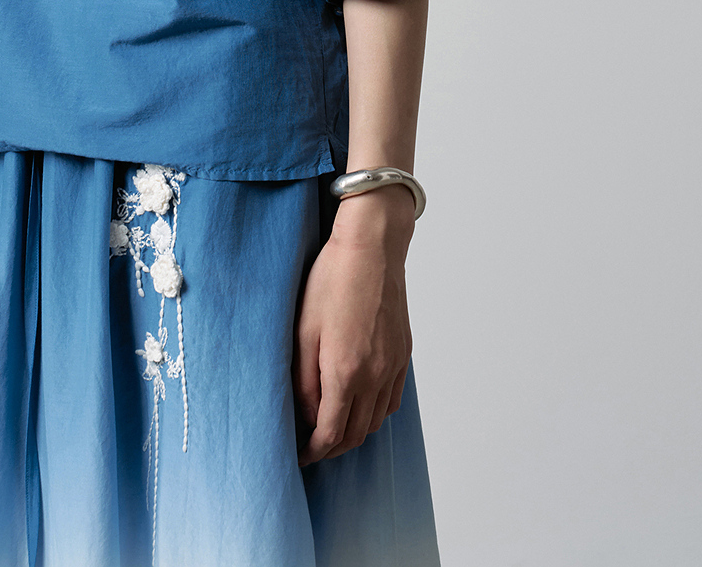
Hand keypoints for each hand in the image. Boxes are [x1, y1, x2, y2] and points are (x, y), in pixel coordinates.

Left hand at [292, 186, 414, 464]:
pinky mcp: (403, 354)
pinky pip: (392, 400)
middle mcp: (375, 376)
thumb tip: (305, 416)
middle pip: (356, 434)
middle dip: (332, 447)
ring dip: (354, 432)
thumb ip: (303, 380)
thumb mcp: (303, 330)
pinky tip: (361, 404)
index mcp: (346, 373)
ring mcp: (393, 366)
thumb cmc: (332, 280)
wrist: (372, 246)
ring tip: (332, 427)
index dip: (313, 451)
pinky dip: (375, 413)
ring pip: (376, 421)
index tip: (298, 455)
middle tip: (311, 446)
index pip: (331, 434)